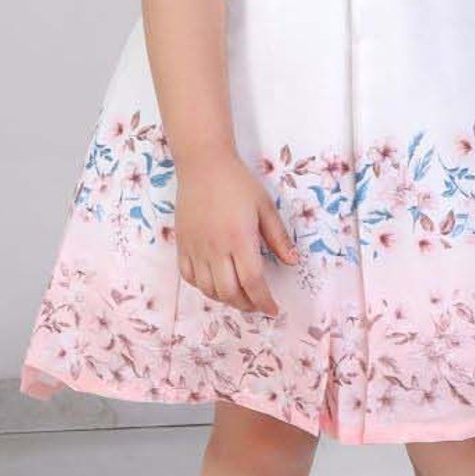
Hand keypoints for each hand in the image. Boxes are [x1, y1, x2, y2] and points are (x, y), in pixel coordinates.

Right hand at [174, 149, 298, 314]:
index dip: (264, 301)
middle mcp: (216, 248)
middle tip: (258, 305)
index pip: (253, 282)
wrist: (203, 165)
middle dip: (246, 305)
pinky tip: (215, 284)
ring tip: (239, 297)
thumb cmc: (237, 183)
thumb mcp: (265, 206)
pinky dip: (203, 287)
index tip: (273, 310)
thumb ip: (278, 237)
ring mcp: (196, 248)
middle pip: (230, 292)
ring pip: (208, 289)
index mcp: (239, 239)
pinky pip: (189, 277)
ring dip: (225, 299)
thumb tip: (292, 262)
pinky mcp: (182, 245)